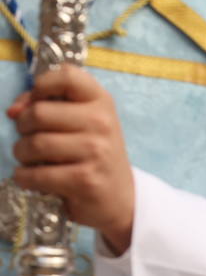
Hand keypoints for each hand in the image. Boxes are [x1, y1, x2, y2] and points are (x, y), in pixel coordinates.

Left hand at [8, 65, 134, 254]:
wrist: (121, 199)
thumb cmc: (93, 156)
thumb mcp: (82, 123)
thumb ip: (48, 106)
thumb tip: (13, 111)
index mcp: (102, 103)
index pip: (67, 76)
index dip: (42, 86)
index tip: (38, 102)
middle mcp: (102, 124)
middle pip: (39, 113)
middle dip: (23, 128)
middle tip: (30, 138)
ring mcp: (97, 152)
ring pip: (35, 144)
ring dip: (22, 154)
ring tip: (30, 160)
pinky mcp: (86, 180)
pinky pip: (37, 174)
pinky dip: (25, 178)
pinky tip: (31, 179)